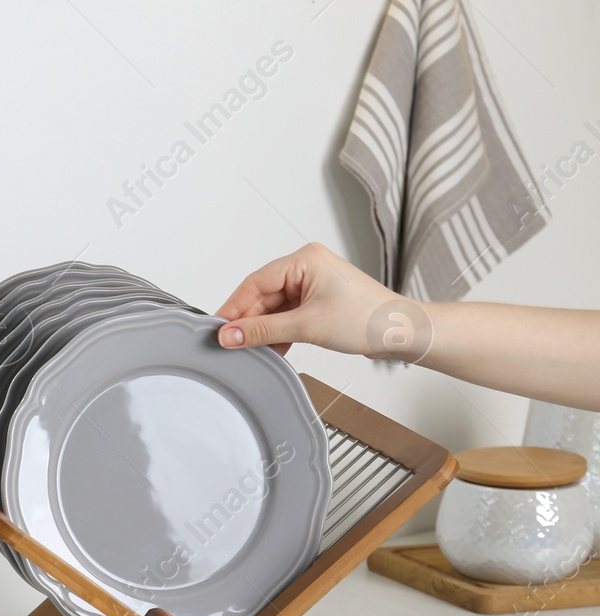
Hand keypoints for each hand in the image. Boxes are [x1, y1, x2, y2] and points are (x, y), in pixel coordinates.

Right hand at [214, 243, 420, 358]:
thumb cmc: (368, 319)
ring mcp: (312, 285)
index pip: (255, 282)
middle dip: (249, 322)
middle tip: (232, 345)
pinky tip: (272, 349)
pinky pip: (287, 316)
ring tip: (254, 350)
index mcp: (305, 259)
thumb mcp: (306, 326)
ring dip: (264, 331)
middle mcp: (307, 267)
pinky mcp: (317, 302)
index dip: (234, 307)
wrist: (402, 333)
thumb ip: (263, 331)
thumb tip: (229, 335)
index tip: (218, 329)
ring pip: (273, 309)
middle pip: (262, 296)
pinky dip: (278, 333)